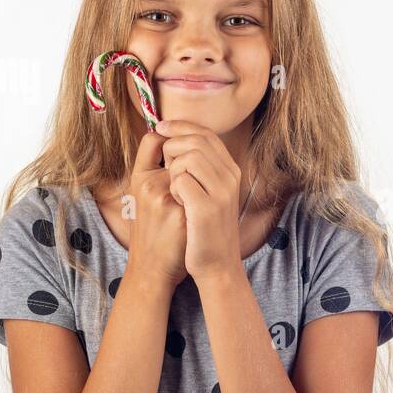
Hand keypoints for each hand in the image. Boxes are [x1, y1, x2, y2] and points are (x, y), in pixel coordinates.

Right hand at [124, 131, 188, 290]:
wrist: (152, 270)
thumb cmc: (152, 231)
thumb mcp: (144, 197)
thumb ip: (156, 171)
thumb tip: (173, 141)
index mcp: (138, 178)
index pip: (154, 139)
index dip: (170, 140)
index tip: (179, 154)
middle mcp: (149, 184)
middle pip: (179, 152)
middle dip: (189, 163)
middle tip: (189, 186)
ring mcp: (167, 199)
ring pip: (194, 170)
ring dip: (199, 181)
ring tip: (191, 204)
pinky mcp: (183, 215)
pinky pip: (203, 192)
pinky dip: (204, 199)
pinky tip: (197, 217)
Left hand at [156, 119, 245, 283]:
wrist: (217, 265)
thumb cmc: (205, 229)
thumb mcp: (211, 193)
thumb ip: (200, 168)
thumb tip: (175, 139)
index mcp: (231, 171)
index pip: (206, 134)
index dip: (181, 126)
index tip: (162, 127)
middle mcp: (230, 178)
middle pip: (195, 141)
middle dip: (173, 148)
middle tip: (168, 169)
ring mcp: (221, 193)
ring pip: (187, 158)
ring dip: (173, 170)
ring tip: (176, 191)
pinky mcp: (207, 209)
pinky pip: (181, 181)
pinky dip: (173, 189)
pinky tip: (179, 205)